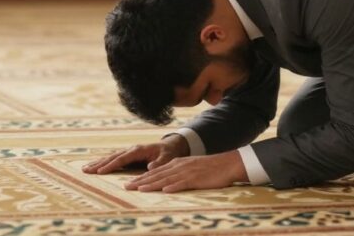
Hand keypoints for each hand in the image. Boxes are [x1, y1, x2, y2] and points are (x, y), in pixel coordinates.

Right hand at [82, 134, 188, 174]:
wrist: (171, 147)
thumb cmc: (169, 153)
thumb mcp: (167, 158)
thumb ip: (159, 163)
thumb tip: (150, 167)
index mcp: (139, 150)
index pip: (122, 158)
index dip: (111, 165)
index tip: (100, 171)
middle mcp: (131, 150)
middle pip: (112, 157)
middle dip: (98, 164)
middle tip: (85, 170)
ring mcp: (128, 152)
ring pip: (110, 157)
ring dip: (98, 163)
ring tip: (84, 169)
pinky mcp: (128, 156)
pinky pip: (114, 160)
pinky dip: (103, 163)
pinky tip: (95, 168)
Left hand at [124, 150, 246, 192]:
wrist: (226, 163)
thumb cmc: (209, 169)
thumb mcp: (190, 168)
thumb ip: (177, 174)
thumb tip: (164, 184)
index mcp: (177, 164)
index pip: (155, 172)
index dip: (141, 178)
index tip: (129, 184)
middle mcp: (179, 167)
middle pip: (156, 175)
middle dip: (140, 181)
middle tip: (126, 187)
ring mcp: (187, 172)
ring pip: (166, 179)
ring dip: (152, 185)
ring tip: (139, 189)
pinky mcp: (197, 179)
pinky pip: (183, 183)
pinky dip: (173, 187)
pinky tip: (165, 191)